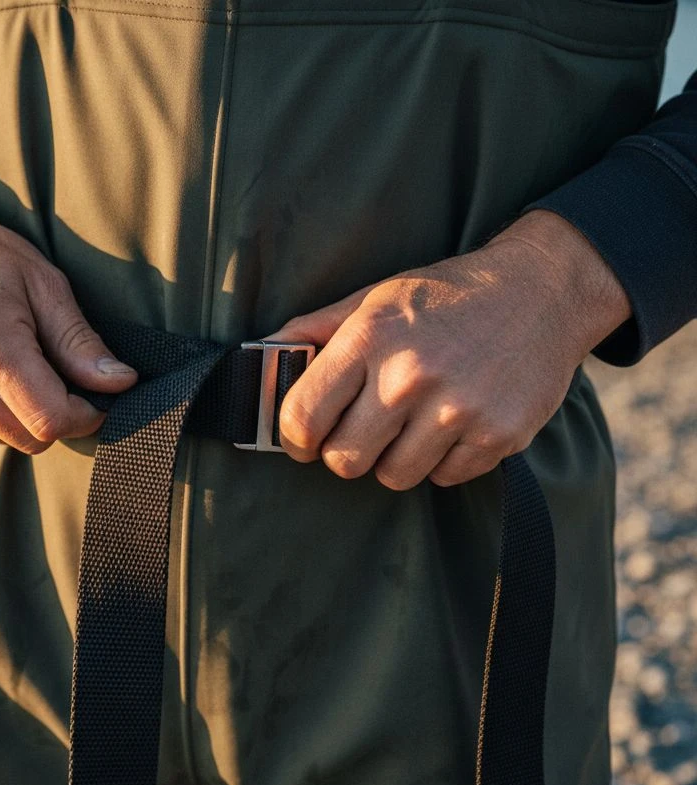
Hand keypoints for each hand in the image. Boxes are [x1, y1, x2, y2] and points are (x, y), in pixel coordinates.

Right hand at [0, 180, 136, 452]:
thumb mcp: (44, 283)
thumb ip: (79, 341)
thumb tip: (121, 383)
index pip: (49, 420)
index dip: (85, 415)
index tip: (99, 395)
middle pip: (29, 438)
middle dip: (57, 415)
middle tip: (61, 373)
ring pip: (6, 439)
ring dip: (26, 414)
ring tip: (20, 363)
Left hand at [267, 209, 630, 489]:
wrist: (541, 290)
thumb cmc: (445, 296)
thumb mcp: (374, 298)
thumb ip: (314, 331)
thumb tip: (258, 357)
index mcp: (370, 339)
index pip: (302, 417)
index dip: (295, 437)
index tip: (303, 438)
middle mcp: (410, 377)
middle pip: (344, 460)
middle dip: (344, 452)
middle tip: (360, 432)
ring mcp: (457, 410)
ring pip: (392, 477)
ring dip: (393, 459)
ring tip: (409, 424)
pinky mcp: (498, 436)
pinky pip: (444, 478)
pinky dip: (441, 461)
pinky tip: (450, 425)